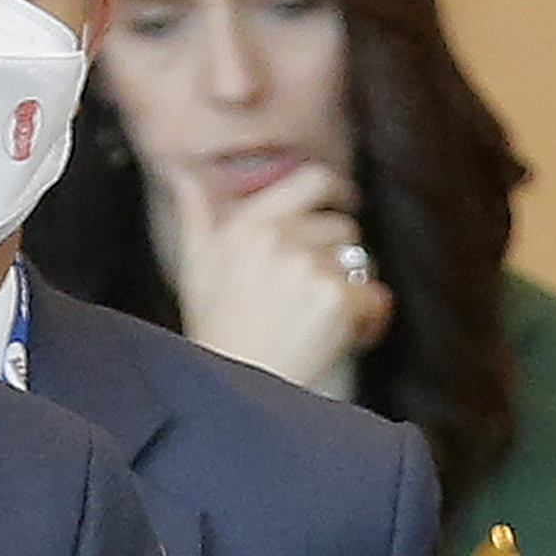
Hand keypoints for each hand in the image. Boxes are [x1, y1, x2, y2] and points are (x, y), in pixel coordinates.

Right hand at [152, 158, 391, 395]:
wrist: (235, 385)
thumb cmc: (217, 330)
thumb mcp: (195, 264)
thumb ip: (194, 211)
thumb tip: (180, 170)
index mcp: (248, 222)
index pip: (311, 180)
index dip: (336, 190)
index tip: (344, 202)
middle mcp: (278, 236)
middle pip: (343, 227)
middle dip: (340, 259)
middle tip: (322, 292)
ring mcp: (308, 265)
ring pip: (362, 262)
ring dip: (353, 289)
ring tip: (326, 319)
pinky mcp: (335, 298)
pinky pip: (375, 297)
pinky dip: (370, 320)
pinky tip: (346, 336)